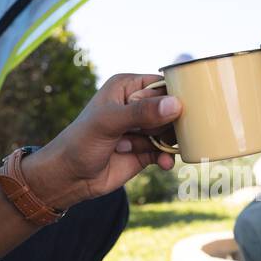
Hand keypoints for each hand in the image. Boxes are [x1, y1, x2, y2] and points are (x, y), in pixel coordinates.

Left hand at [22, 73, 181, 208]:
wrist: (69, 177)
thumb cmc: (81, 141)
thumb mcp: (109, 122)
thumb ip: (141, 113)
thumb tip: (176, 105)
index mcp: (127, 87)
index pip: (162, 84)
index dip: (178, 94)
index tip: (192, 107)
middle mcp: (137, 105)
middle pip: (172, 108)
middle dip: (176, 122)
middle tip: (172, 133)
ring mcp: (143, 129)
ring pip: (171, 131)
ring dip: (168, 142)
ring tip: (150, 149)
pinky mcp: (145, 151)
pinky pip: (166, 152)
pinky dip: (167, 158)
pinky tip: (164, 164)